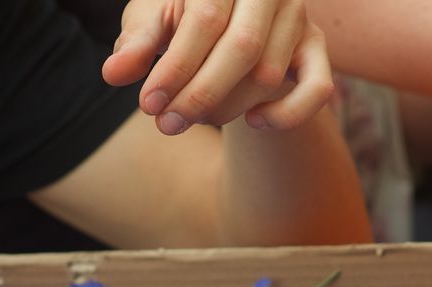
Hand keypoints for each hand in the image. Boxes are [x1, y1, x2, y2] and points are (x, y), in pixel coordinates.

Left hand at [103, 0, 334, 134]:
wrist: (230, 19)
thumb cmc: (185, 18)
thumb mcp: (156, 21)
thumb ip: (137, 42)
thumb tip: (113, 73)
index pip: (204, 19)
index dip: (175, 67)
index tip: (148, 104)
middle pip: (241, 48)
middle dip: (200, 95)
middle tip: (167, 125)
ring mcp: (297, 16)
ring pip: (269, 75)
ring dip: (228, 108)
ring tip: (196, 118)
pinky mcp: (317, 47)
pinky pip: (316, 89)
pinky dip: (286, 115)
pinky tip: (254, 122)